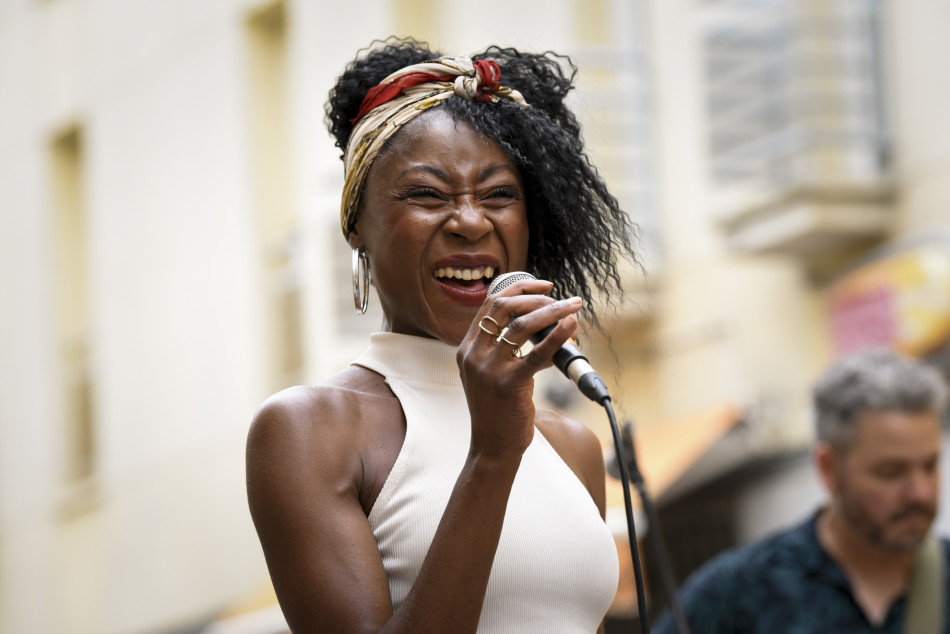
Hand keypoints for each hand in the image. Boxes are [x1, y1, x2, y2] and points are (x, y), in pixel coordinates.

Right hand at [456, 278, 582, 459]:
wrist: (492, 447)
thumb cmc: (499, 411)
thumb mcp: (493, 374)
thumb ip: (508, 351)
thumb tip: (548, 328)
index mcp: (467, 349)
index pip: (491, 304)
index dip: (519, 289)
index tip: (544, 285)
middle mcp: (474, 354)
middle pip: (504, 308)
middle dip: (537, 297)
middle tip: (563, 298)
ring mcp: (488, 369)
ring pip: (522, 326)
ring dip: (552, 311)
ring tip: (574, 307)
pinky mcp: (508, 384)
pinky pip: (536, 354)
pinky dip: (557, 336)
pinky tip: (572, 326)